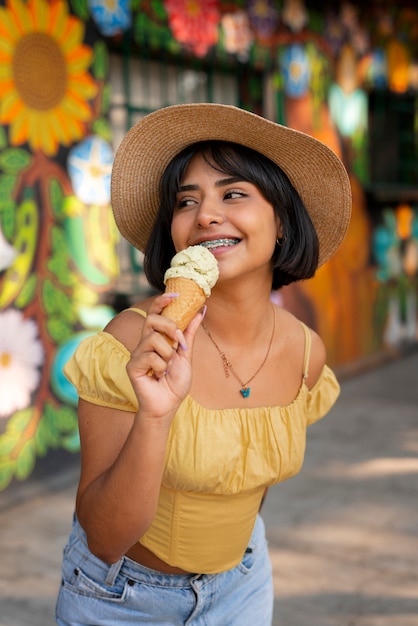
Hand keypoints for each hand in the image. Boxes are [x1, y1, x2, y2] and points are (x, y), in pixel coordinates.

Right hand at [126, 294, 203, 418]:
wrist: (168, 405)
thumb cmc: (175, 382)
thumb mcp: (186, 354)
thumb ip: (189, 333)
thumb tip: (201, 310)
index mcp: (156, 338)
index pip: (154, 313)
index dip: (162, 302)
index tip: (175, 294)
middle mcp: (144, 343)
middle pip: (152, 320)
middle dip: (169, 327)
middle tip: (179, 342)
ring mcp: (137, 354)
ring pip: (154, 339)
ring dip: (168, 354)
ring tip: (168, 367)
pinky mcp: (133, 366)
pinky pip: (151, 356)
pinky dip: (162, 367)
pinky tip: (159, 376)